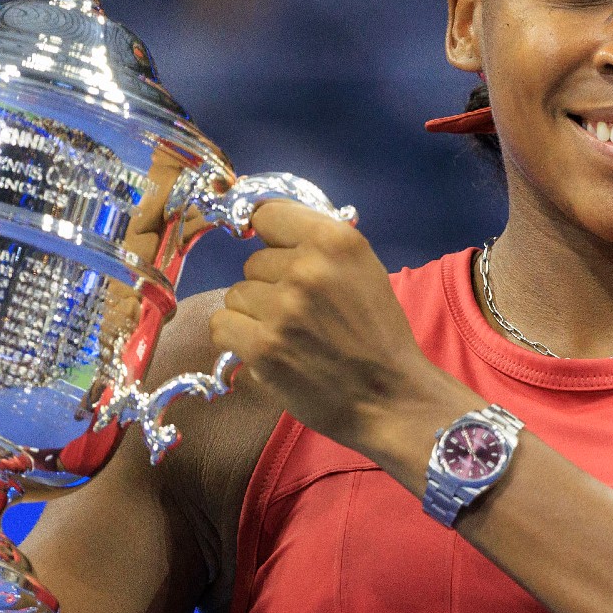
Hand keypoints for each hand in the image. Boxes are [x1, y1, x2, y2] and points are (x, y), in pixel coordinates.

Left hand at [208, 201, 472, 457]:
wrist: (390, 398)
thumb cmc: (378, 335)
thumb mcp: (363, 270)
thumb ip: (318, 246)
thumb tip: (263, 228)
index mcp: (336, 241)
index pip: (267, 214)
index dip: (269, 237)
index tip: (276, 253)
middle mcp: (307, 268)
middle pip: (252, 261)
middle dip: (270, 285)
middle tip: (303, 313)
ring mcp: (282, 308)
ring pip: (235, 295)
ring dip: (254, 315)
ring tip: (289, 336)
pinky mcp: (263, 347)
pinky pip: (222, 325)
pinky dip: (238, 340)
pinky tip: (268, 351)